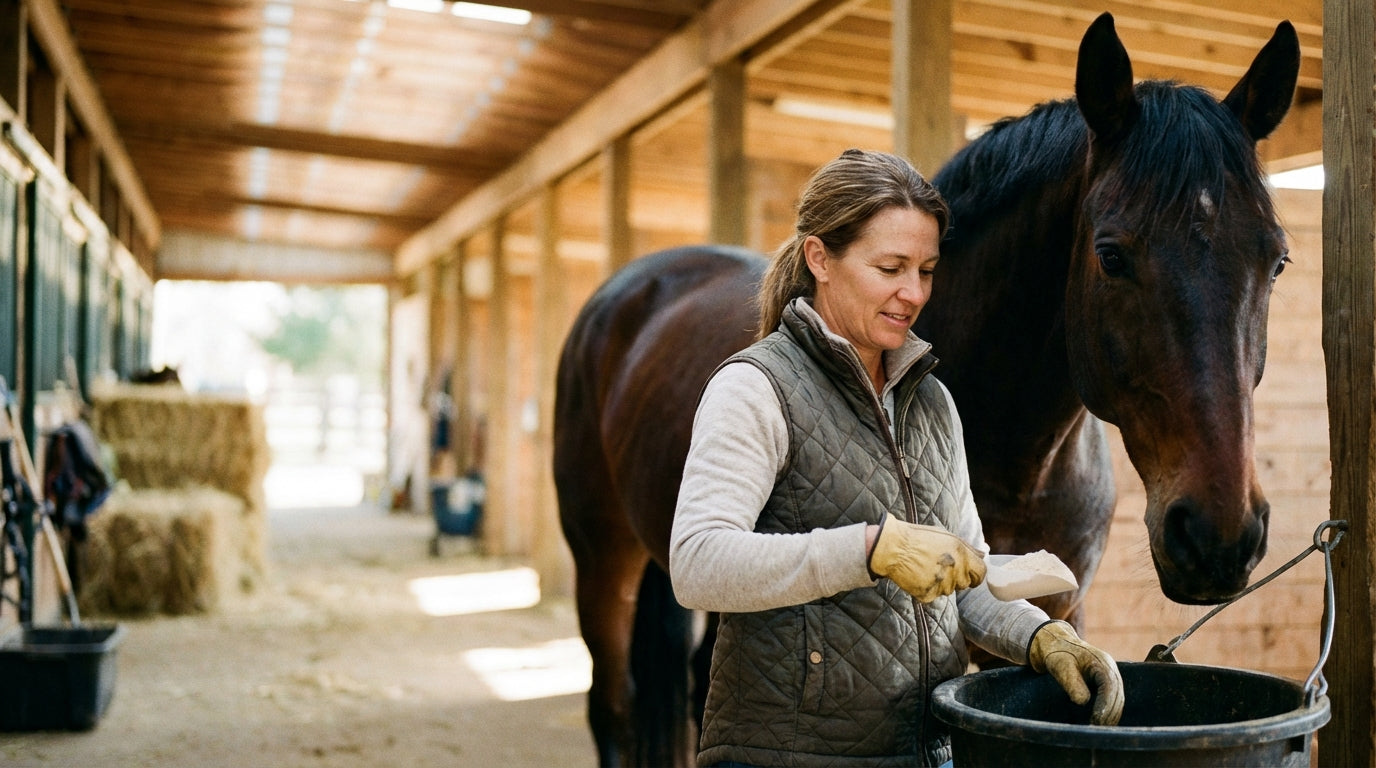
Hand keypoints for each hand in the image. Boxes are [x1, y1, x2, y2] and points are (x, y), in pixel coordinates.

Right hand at [867, 514, 985, 601]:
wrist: (892, 548)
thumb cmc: (918, 538)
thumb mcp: (945, 535)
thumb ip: (967, 548)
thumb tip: (983, 555)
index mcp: (961, 553)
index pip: (981, 573)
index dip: (976, 575)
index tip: (969, 575)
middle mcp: (954, 569)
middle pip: (965, 584)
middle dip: (956, 578)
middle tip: (939, 567)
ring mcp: (941, 583)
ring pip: (948, 591)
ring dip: (941, 583)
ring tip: (926, 569)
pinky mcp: (928, 594)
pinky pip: (933, 596)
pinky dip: (927, 589)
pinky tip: (918, 576)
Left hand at [1028, 620, 1124, 724]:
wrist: (1056, 644)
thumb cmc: (1058, 655)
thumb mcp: (1061, 667)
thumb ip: (1072, 683)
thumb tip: (1083, 701)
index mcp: (1101, 662)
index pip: (1109, 687)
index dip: (1105, 706)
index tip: (1097, 721)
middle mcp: (1111, 668)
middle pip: (1117, 695)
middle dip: (1109, 714)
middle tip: (1097, 729)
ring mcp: (1111, 673)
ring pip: (1118, 698)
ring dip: (1111, 714)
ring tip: (1099, 728)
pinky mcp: (1107, 680)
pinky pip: (1113, 697)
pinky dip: (1110, 709)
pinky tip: (1102, 721)